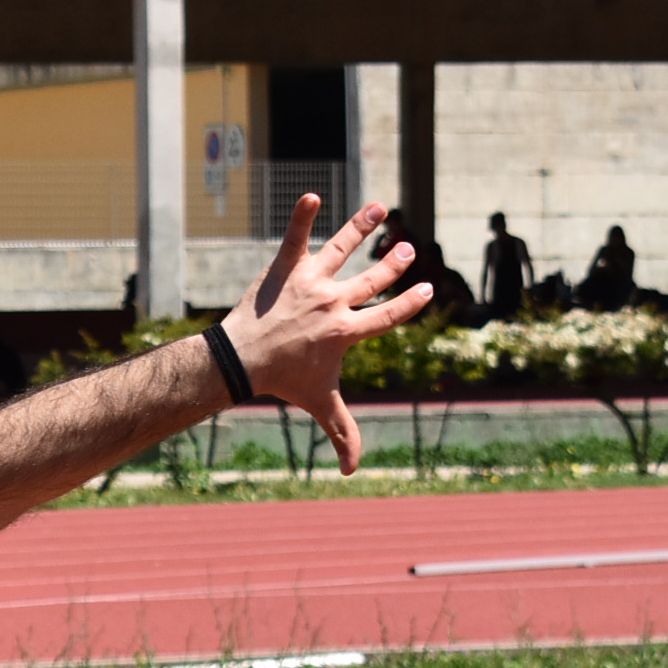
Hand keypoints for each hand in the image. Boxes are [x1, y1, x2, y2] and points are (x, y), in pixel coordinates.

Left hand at [219, 195, 434, 475]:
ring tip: (379, 209)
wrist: (239, 361)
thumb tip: (351, 472)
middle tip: (409, 250)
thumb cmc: (283, 381)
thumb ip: (343, 433)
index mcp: (346, 332)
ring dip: (362, 227)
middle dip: (394, 265)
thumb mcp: (320, 404)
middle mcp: (333, 303)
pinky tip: (311, 195)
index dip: (410, 304)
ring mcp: (310, 282)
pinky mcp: (285, 266)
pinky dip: (303, 215)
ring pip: (343, 249)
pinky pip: (296, 236)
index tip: (427, 290)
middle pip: (373, 280)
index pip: (387, 316)